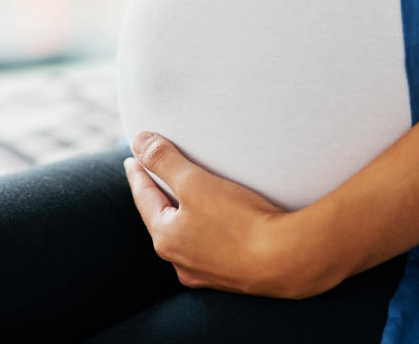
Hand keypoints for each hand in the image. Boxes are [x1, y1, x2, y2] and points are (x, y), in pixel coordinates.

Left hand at [124, 131, 339, 298]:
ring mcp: (206, 273)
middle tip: (156, 178)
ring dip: (185, 218)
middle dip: (160, 197)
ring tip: (189, 202)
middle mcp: (180, 261)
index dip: (138, 174)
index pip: (144, 197)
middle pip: (163, 219)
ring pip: (188, 237)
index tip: (132, 160)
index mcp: (165, 237)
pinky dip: (209, 233)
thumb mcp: (195, 183)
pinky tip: (220, 229)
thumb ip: (164, 160)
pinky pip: (212, 249)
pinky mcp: (233, 277)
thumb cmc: (239, 220)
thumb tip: (138, 141)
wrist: (286, 260)